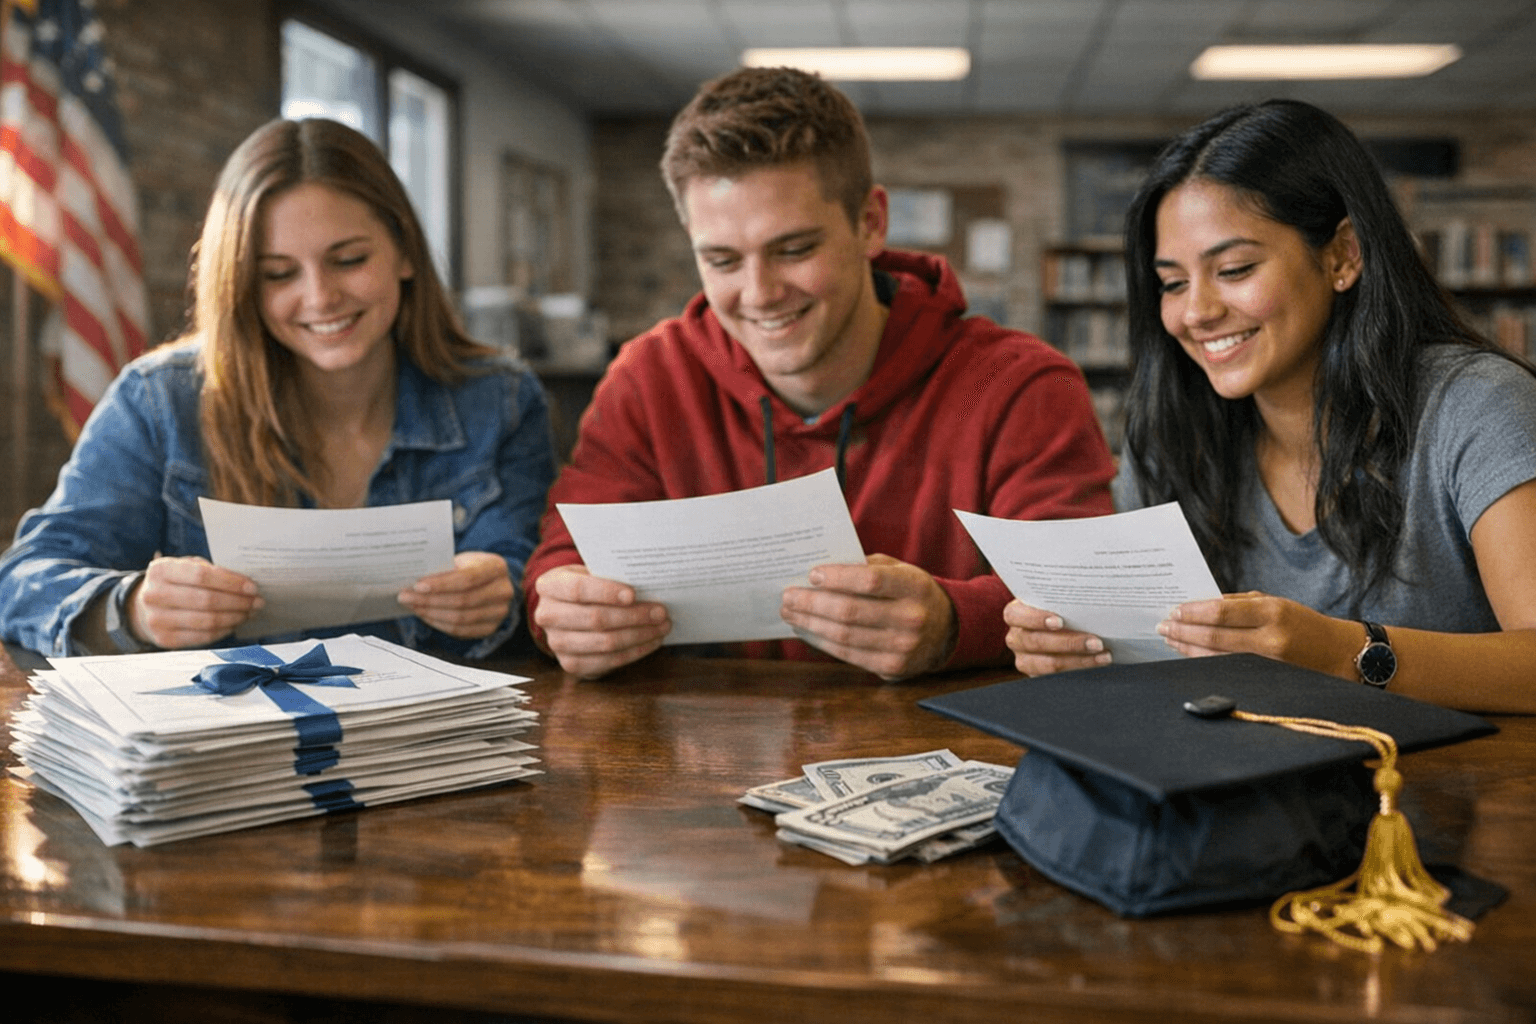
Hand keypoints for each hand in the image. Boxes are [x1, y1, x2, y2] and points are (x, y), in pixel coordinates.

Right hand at [129, 556, 260, 649]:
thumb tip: (245, 583)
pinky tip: (235, 623)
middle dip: (238, 602)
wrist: (143, 607)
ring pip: (207, 621)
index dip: (230, 582)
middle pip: (206, 600)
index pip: (202, 576)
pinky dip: (224, 630)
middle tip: (257, 601)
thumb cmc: (174, 583)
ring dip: (235, 617)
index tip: (252, 587)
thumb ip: (210, 571)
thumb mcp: (185, 567)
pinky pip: (203, 637)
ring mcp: (157, 620)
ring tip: (249, 612)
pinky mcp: (164, 639)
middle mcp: (154, 595)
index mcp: (161, 571)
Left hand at [398, 551, 513, 639]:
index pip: (468, 579)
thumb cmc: (470, 567)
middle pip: (463, 600)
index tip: (418, 585)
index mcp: (496, 567)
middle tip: (406, 596)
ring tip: (412, 606)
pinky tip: (425, 615)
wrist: (489, 581)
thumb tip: (413, 580)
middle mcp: (503, 591)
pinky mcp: (490, 628)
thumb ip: (443, 569)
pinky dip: (438, 623)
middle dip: (430, 600)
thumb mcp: (461, 560)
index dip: (441, 584)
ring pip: (460, 618)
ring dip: (431, 613)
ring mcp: (499, 612)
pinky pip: (460, 630)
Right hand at [532, 564, 669, 678]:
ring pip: (605, 642)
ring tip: (662, 626)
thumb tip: (648, 583)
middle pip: (595, 619)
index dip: (607, 592)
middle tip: (661, 611)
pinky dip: (635, 651)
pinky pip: (609, 661)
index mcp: (549, 586)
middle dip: (633, 616)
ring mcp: (557, 643)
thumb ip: (610, 575)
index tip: (633, 594)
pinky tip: (652, 641)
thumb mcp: (590, 572)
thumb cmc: (587, 586)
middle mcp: (547, 616)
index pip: (578, 590)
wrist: (568, 611)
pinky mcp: (571, 664)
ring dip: (639, 635)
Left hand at [779, 554, 954, 679]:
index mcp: (914, 586)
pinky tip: (807, 630)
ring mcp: (902, 647)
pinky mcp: (891, 668)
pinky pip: (848, 655)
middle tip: (788, 596)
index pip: (870, 581)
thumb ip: (867, 567)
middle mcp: (911, 618)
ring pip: (844, 637)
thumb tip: (819, 572)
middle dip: (812, 604)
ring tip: (790, 613)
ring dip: (810, 624)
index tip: (812, 574)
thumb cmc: (912, 593)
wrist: (946, 631)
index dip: (838, 578)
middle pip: (850, 612)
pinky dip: (822, 642)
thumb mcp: (900, 571)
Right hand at [1003, 599, 1110, 675]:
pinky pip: (1057, 677)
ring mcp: (1024, 659)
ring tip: (1103, 655)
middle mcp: (1015, 638)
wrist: (1055, 626)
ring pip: (1048, 664)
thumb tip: (1090, 602)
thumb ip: (1064, 602)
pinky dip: (1080, 669)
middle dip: (1069, 643)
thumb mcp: (1055, 601)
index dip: (1037, 619)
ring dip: (1079, 660)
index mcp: (1014, 614)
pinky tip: (1096, 662)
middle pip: (1036, 642)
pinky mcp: (1037, 675)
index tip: (1060, 622)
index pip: (1016, 615)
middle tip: (1096, 642)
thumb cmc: (1058, 608)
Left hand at [1157, 591, 1358, 677]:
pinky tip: (1191, 655)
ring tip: (1171, 639)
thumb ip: (1240, 604)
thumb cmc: (1304, 625)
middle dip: (1183, 631)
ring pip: (1216, 657)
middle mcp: (1270, 639)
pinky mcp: (1266, 682)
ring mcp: (1268, 665)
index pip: (1222, 613)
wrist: (1341, 656)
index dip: (1193, 613)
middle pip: (1214, 637)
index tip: (1173, 611)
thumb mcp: (1277, 603)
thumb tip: (1201, 605)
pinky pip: (1227, 670)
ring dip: (1189, 648)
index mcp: (1273, 612)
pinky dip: (1205, 661)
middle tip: (1162, 626)